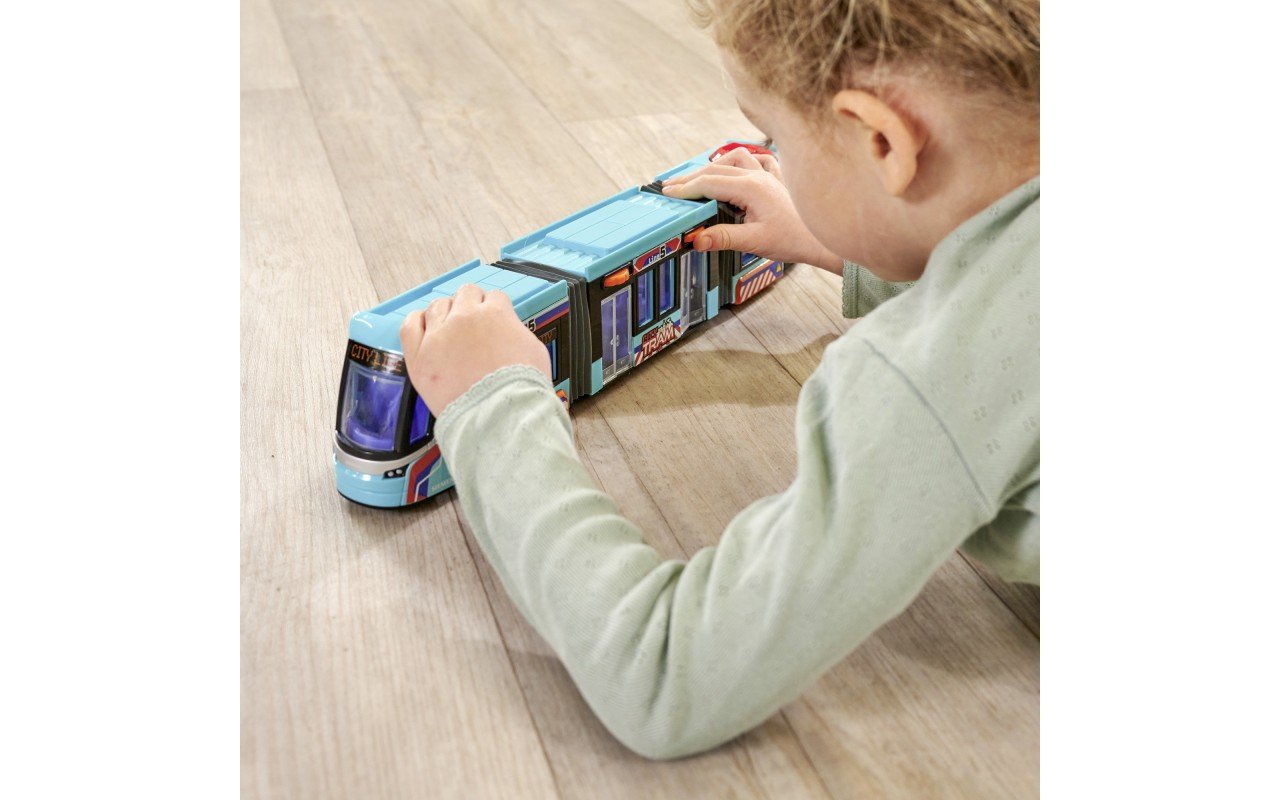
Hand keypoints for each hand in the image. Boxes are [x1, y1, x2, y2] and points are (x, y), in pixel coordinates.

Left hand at [399, 284, 551, 415]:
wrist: (500, 418)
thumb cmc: (520, 392)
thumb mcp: (534, 351)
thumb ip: (516, 331)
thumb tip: (507, 331)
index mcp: (495, 313)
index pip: (493, 297)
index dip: (494, 310)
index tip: (492, 321)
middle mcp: (464, 318)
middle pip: (465, 294)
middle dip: (471, 306)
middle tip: (473, 326)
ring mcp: (438, 335)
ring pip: (437, 306)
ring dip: (446, 314)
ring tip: (450, 331)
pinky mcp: (419, 356)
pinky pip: (410, 325)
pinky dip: (417, 322)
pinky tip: (425, 329)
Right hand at [661, 147, 842, 272]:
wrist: (822, 240)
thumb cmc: (794, 240)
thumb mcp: (754, 242)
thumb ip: (723, 238)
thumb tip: (695, 239)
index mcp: (751, 187)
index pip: (709, 183)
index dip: (685, 188)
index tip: (668, 194)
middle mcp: (759, 176)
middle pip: (716, 169)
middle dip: (691, 177)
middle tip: (671, 187)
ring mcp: (769, 176)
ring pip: (735, 159)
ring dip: (715, 166)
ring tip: (699, 178)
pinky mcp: (777, 181)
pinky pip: (757, 161)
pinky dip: (742, 163)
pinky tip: (736, 171)